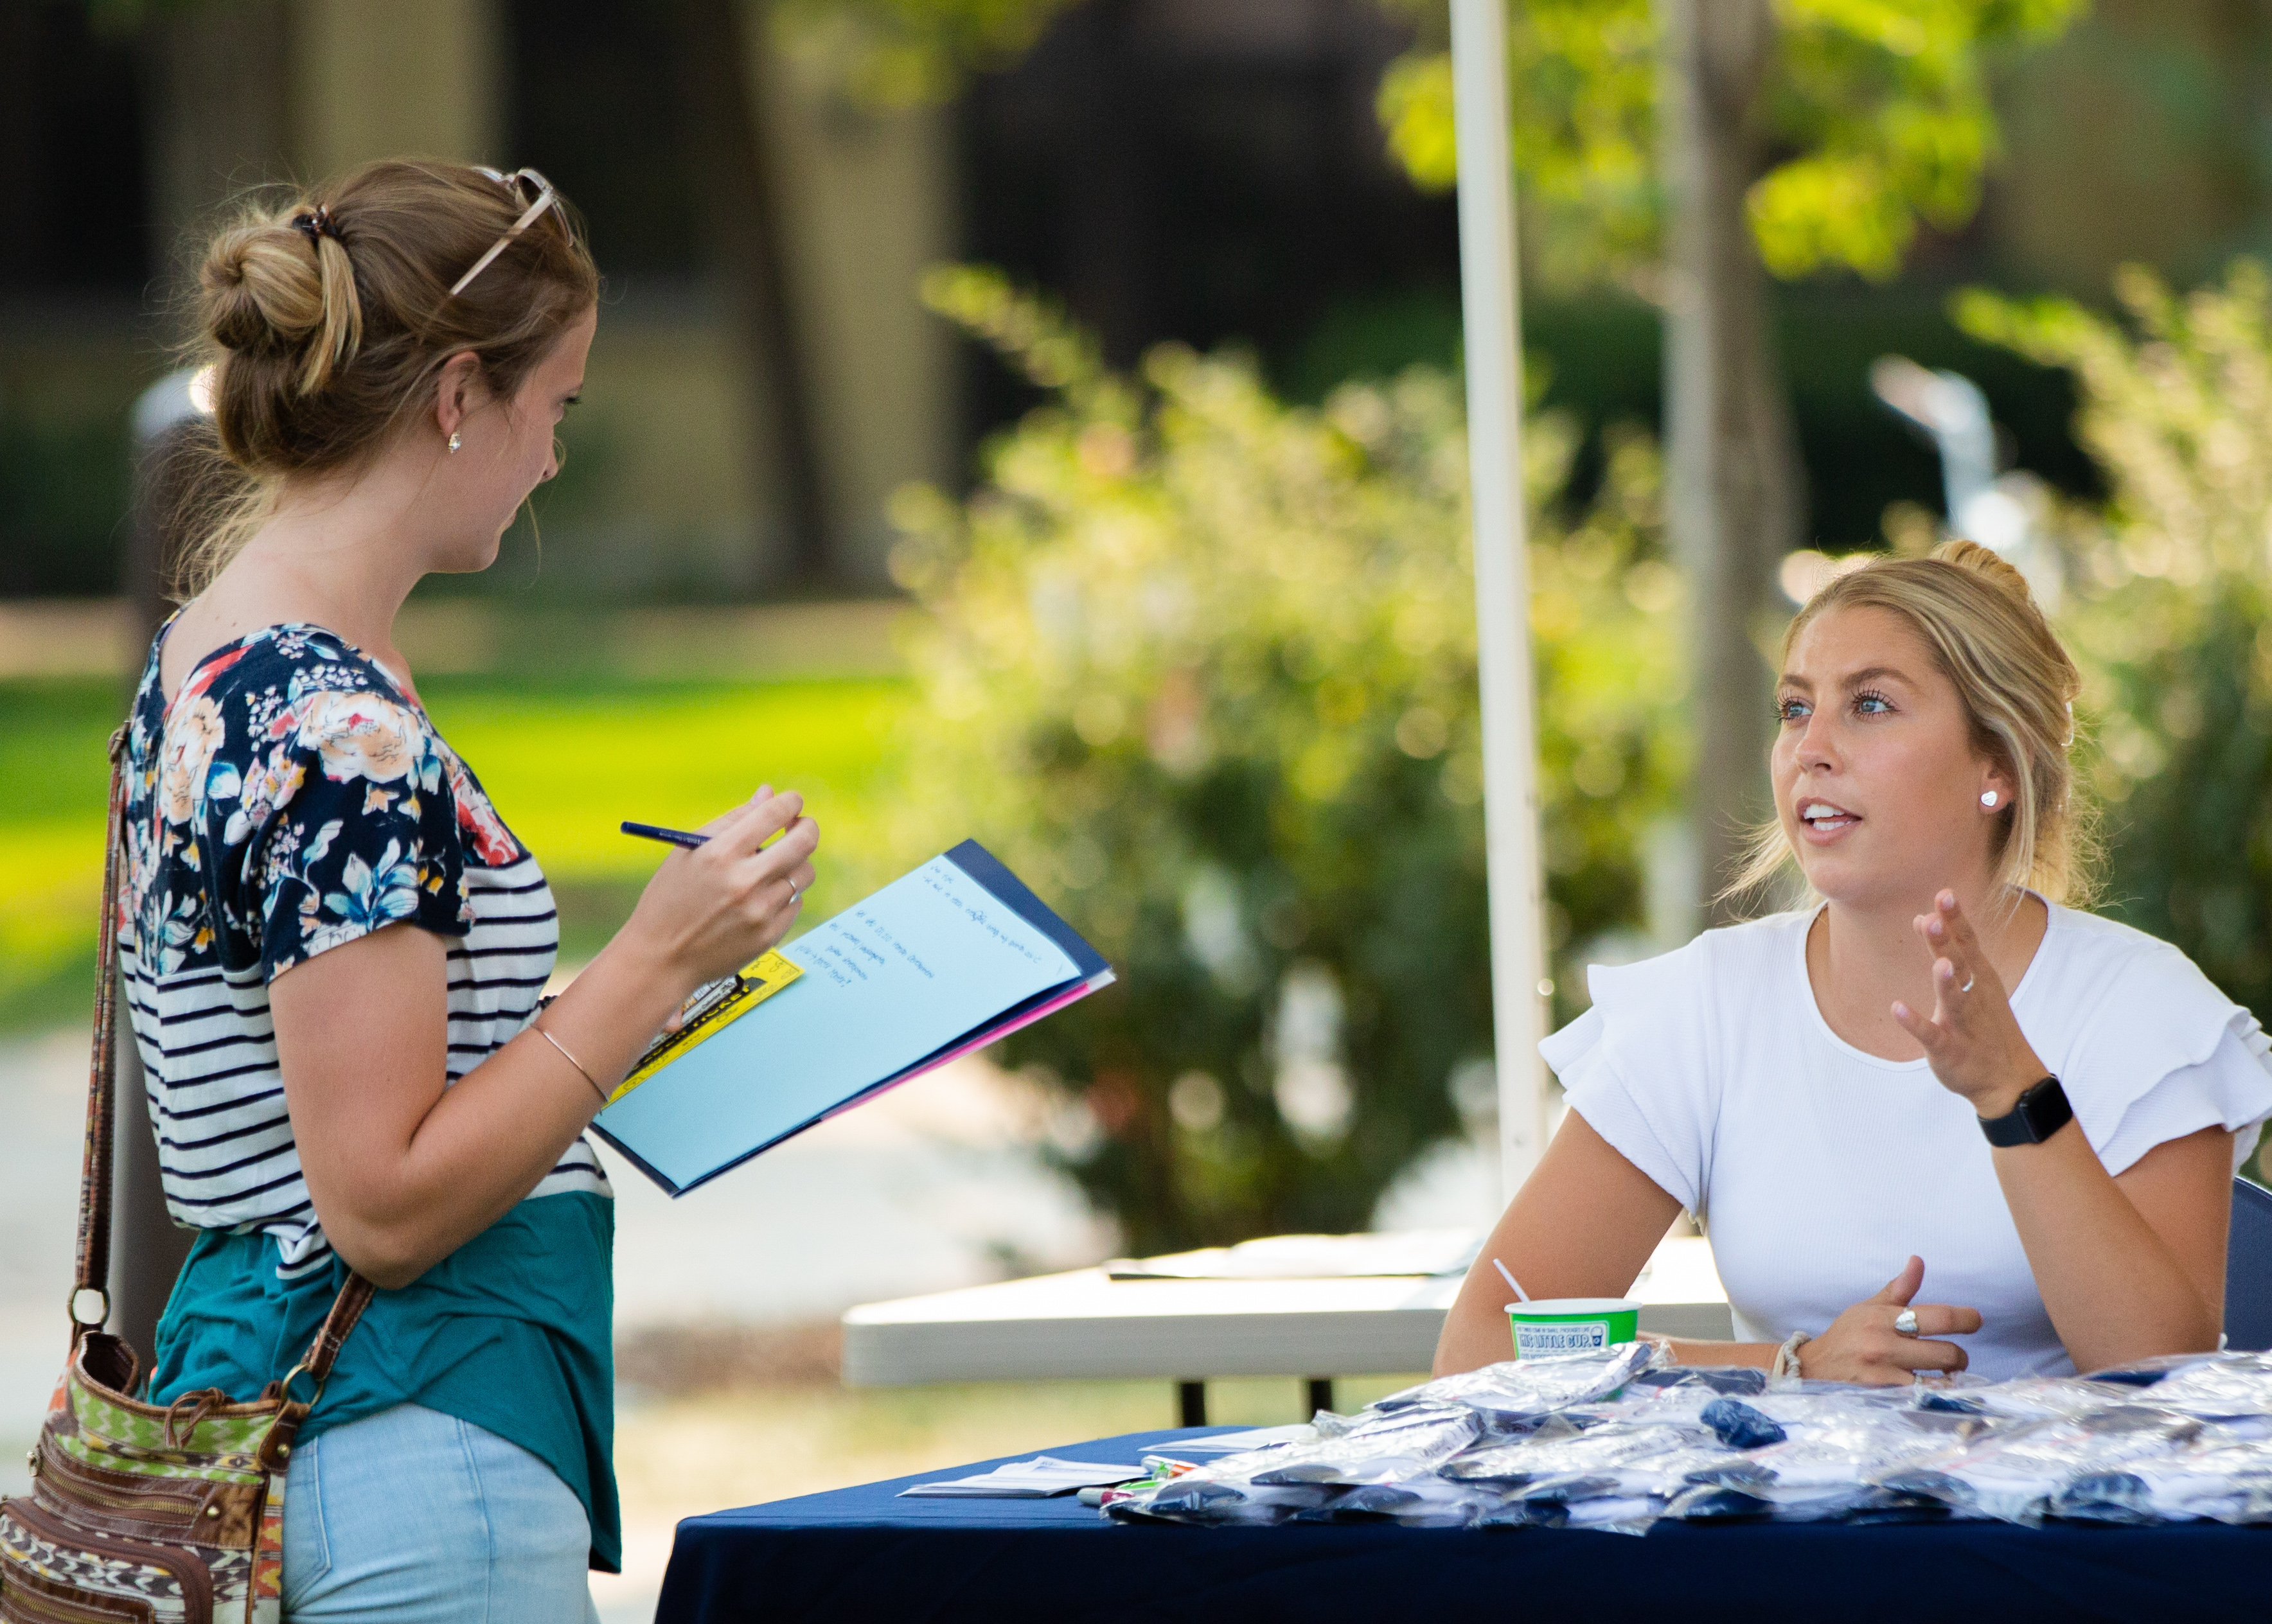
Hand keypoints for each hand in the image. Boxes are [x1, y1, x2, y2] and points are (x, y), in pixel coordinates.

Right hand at [618, 784, 819, 995]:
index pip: (774, 814)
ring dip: (795, 863)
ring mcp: (759, 911)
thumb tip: (769, 794)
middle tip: (800, 826)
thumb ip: (732, 820)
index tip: (792, 802)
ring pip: (804, 873)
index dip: (790, 802)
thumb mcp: (688, 851)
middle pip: (804, 841)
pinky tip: (761, 898)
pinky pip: (795, 903)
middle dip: (807, 826)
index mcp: (720, 853)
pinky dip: (784, 895)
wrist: (661, 958)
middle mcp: (744, 881)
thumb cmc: (671, 898)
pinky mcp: (769, 936)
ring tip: (773, 867)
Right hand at [1799, 1256, 1981, 1384]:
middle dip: (1960, 1356)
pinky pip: (1923, 1397)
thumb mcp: (1869, 1307)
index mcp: (1884, 1317)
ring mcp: (1885, 1373)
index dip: (1966, 1318)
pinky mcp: (1884, 1395)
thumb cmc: (1847, 1334)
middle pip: (1946, 1352)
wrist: (1815, 1367)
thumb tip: (1918, 1261)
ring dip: (1950, 1378)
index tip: (1974, 1320)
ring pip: (1939, 1380)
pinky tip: (1934, 1390)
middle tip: (1955, 1356)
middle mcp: (1885, 1344)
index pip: (1939, 1316)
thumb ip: (1899, 1289)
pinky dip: (1935, 1395)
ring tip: (1947, 1374)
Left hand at [1891, 889, 2047, 1116]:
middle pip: (1961, 965)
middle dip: (1949, 942)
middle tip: (1935, 916)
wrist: (2010, 1081)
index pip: (1968, 944)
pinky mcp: (1950, 1050)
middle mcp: (1975, 998)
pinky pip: (1932, 1035)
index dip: (1957, 920)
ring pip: (1955, 1000)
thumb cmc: (1986, 1026)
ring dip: (1946, 982)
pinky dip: (1916, 1022)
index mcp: (1981, 980)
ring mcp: (1964, 1025)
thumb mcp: (1971, 984)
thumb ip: (1949, 950)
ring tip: (1938, 962)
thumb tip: (1922, 916)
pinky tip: (1897, 1009)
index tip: (1944, 893)